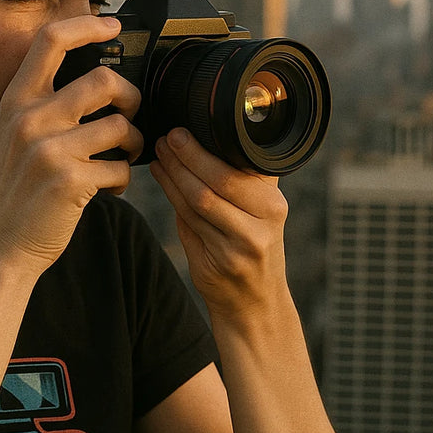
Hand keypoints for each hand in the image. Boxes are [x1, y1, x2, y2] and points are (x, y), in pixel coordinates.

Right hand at [0, 16, 142, 275]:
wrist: (1, 248)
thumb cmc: (19, 192)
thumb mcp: (16, 139)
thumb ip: (45, 107)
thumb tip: (101, 80)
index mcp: (15, 102)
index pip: (50, 41)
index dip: (87, 25)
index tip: (113, 26)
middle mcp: (29, 120)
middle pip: (104, 80)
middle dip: (131, 98)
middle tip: (131, 116)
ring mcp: (48, 150)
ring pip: (120, 126)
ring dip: (134, 144)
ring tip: (124, 158)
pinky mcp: (69, 181)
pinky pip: (120, 167)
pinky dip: (123, 180)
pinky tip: (109, 190)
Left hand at [150, 127, 289, 317]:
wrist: (254, 301)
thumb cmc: (252, 247)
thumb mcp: (261, 213)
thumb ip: (242, 182)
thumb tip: (203, 142)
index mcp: (273, 204)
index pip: (234, 171)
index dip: (202, 151)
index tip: (181, 131)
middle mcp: (262, 224)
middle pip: (214, 184)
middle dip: (184, 159)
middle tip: (165, 139)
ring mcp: (240, 246)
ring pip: (196, 203)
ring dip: (172, 176)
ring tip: (159, 157)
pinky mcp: (218, 262)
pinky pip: (188, 223)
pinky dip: (171, 197)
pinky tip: (162, 180)